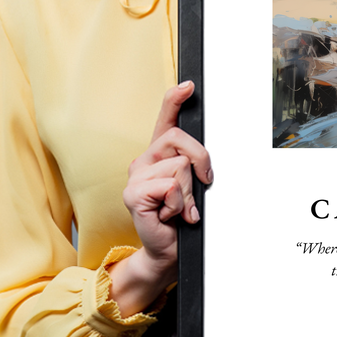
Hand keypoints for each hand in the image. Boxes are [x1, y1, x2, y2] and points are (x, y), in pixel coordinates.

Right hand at [108, 81, 212, 315]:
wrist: (168, 250)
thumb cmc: (181, 218)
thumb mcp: (193, 186)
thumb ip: (194, 166)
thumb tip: (203, 159)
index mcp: (159, 155)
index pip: (165, 119)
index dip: (175, 99)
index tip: (189, 85)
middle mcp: (144, 160)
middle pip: (180, 139)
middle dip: (201, 161)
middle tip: (202, 184)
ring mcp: (136, 176)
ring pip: (180, 166)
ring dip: (189, 192)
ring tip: (180, 208)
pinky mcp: (133, 194)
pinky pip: (170, 186)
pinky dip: (179, 204)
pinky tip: (170, 215)